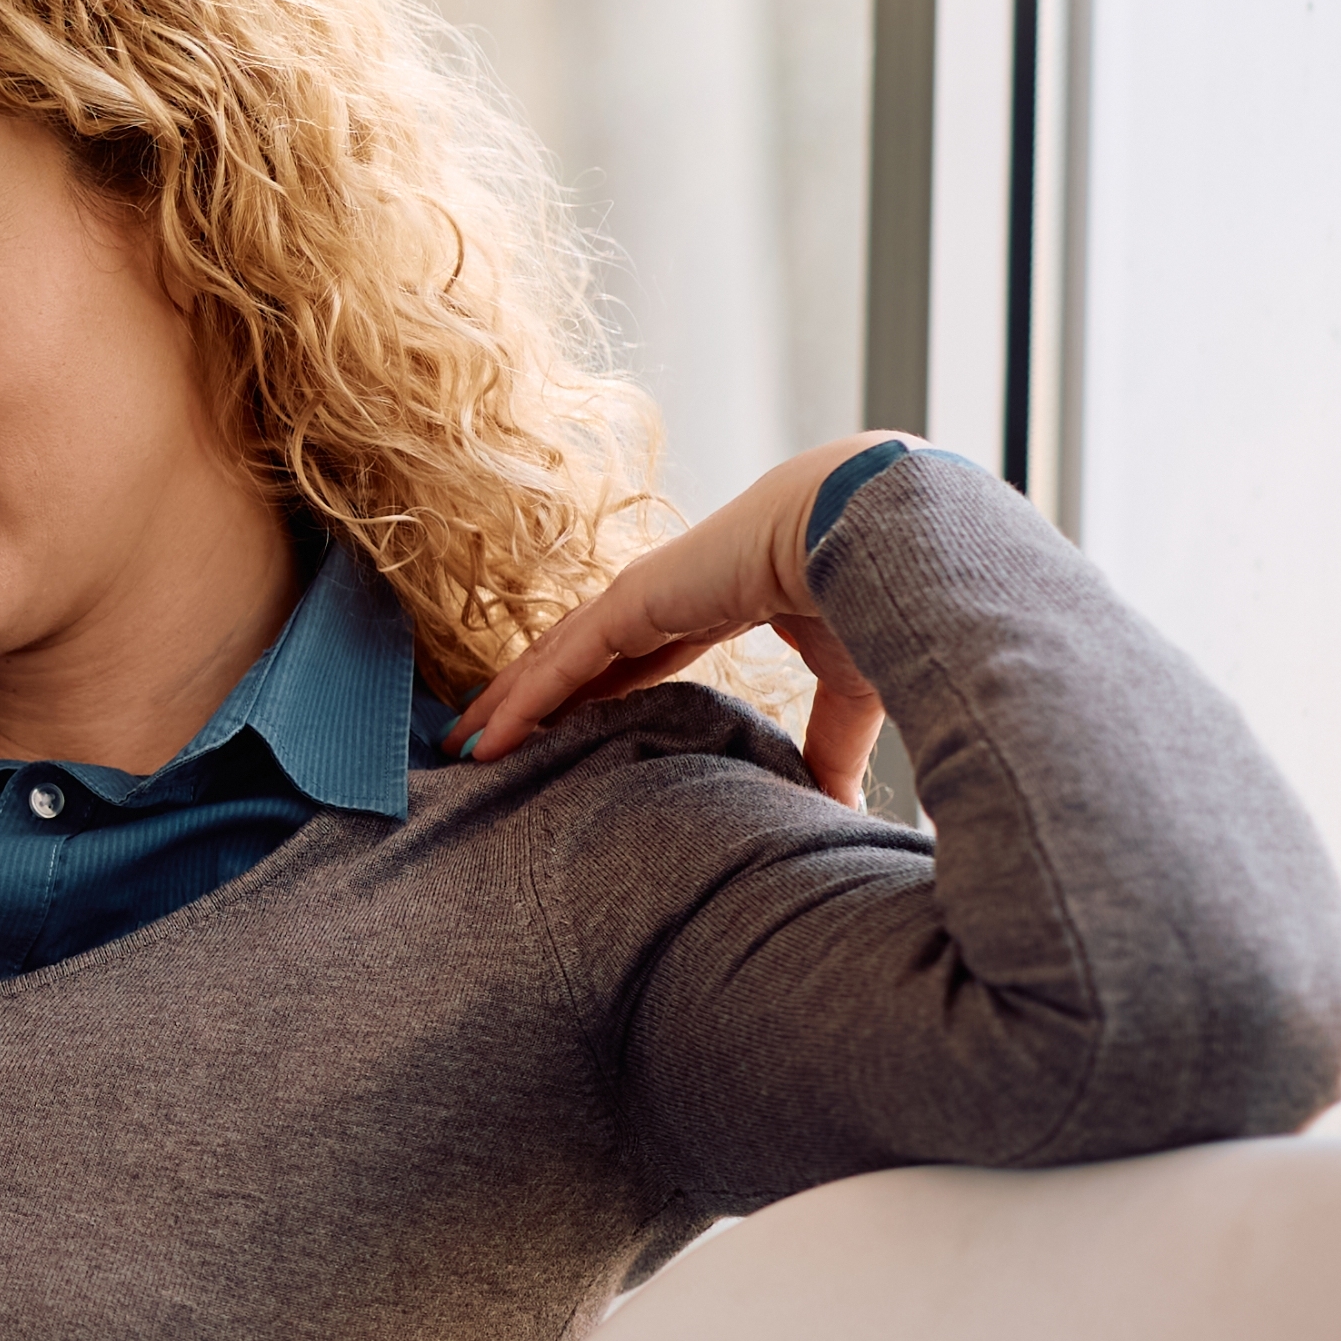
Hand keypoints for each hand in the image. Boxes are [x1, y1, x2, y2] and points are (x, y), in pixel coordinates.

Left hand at [453, 433, 907, 806]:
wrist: (875, 531)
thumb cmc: (875, 592)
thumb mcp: (845, 689)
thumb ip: (829, 748)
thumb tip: (839, 809)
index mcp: (713, 605)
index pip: (633, 658)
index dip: (592, 694)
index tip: (562, 730)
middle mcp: (667, 597)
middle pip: (577, 659)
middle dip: (531, 701)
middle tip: (485, 744)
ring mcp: (644, 595)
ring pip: (555, 660)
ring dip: (508, 704)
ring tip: (464, 747)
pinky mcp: (633, 601)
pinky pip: (563, 661)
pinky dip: (522, 701)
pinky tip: (486, 738)